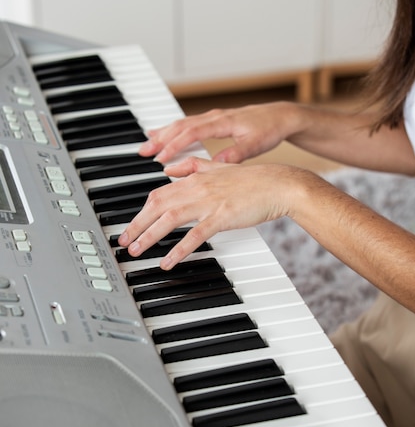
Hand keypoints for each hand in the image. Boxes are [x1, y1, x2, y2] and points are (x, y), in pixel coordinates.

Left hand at [118, 157, 295, 268]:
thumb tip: (170, 169)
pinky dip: (178, 249)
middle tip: (124, 241)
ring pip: (170, 218)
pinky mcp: (222, 216)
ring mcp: (209, 202)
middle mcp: (197, 187)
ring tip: (136, 251)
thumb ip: (192, 166)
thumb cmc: (253, 180)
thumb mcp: (218, 167)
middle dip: (137, 224)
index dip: (141, 210)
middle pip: (157, 205)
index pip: (158, 193)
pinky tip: (167, 260)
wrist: (279, 184)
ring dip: (149, 236)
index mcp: (195, 176)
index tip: (132, 224)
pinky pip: (195, 235)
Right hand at [138, 102, 300, 163]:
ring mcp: (212, 118)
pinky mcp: (214, 121)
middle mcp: (214, 117)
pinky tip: (162, 135)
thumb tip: (216, 164)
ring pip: (181, 123)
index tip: (161, 158)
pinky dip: (172, 130)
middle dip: (160, 139)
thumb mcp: (256, 144)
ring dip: (163, 134)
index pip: (191, 133)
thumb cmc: (270, 129)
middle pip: (180, 126)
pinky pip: (187, 124)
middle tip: (143, 152)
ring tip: (146, 145)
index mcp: (222, 122)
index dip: (175, 145)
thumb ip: (235, 154)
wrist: (281, 116)